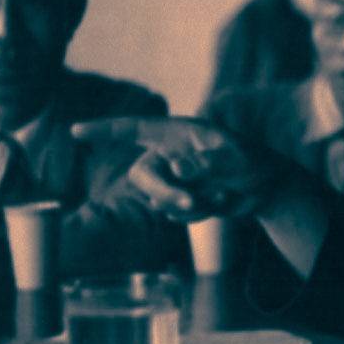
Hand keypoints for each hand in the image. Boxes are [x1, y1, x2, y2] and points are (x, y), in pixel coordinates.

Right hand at [71, 116, 281, 220]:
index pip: (135, 129)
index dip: (105, 130)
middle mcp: (169, 154)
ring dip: (192, 203)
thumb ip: (207, 161)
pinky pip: (176, 214)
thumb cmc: (254, 162)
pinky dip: (200, 212)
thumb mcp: (236, 158)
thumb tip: (177, 168)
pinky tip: (221, 202)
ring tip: (224, 193)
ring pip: (158, 199)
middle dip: (163, 192)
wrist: (268, 189)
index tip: (75, 132)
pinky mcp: (180, 200)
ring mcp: (173, 179)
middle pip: (142, 176)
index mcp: (178, 133)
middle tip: (191, 200)